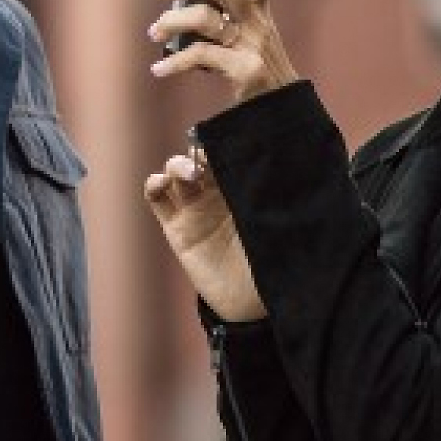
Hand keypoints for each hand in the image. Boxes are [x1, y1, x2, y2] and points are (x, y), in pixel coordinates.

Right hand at [143, 149, 265, 321]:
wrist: (253, 302)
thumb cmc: (272, 259)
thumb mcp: (277, 223)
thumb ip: (272, 197)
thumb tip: (285, 165)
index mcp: (242, 186)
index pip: (229, 152)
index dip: (225, 141)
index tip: (229, 137)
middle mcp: (217, 192)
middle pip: (200, 155)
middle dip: (202, 149)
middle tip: (209, 157)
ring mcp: (194, 208)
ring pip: (176, 171)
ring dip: (178, 164)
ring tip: (190, 174)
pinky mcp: (176, 228)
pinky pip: (157, 198)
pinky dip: (154, 184)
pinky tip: (162, 183)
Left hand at [148, 0, 299, 104]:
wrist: (280, 110)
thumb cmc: (255, 69)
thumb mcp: (248, 37)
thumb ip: (225, 15)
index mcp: (259, 11)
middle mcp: (257, 23)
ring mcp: (252, 46)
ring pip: (205, 17)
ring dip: (172, 21)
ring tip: (157, 31)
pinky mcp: (245, 70)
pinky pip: (201, 55)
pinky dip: (174, 62)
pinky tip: (160, 68)